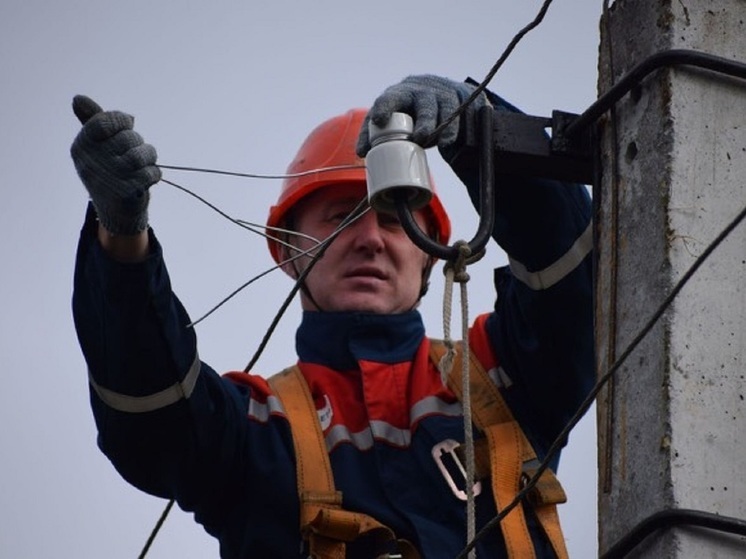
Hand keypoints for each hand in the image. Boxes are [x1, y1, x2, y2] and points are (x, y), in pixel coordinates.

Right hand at [70, 95, 160, 234]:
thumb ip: (92, 121)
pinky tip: (147, 178)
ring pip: (141, 154)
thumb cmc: (109, 172)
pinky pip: (152, 172)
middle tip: (134, 152)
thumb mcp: (97, 146)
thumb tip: (78, 98)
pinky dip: (154, 174)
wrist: (116, 213)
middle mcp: (92, 162)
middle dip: (137, 142)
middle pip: (128, 137)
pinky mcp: (127, 193)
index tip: (127, 125)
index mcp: (81, 147)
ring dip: (149, 157)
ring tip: (144, 163)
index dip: (122, 121)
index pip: (104, 121)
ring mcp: (109, 178)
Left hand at [356, 75, 486, 155]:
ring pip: (444, 109)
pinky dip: (450, 131)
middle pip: (424, 104)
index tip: (379, 120)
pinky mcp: (457, 103)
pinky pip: (456, 117)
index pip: (390, 97)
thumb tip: (361, 153)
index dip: (384, 107)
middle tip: (419, 138)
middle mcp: (421, 91)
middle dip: (423, 121)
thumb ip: (373, 132)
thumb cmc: (406, 108)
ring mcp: (441, 95)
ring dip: (439, 127)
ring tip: (434, 142)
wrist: (437, 91)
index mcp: (400, 93)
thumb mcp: (389, 114)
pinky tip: (446, 142)